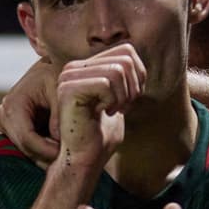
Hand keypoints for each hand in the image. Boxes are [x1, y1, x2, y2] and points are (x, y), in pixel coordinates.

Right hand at [0, 59, 59, 167]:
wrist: (49, 68)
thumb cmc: (56, 74)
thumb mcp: (60, 89)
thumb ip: (59, 115)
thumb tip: (57, 139)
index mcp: (12, 104)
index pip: (27, 139)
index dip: (47, 151)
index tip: (67, 155)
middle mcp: (3, 115)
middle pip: (25, 148)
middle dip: (47, 155)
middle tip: (70, 156)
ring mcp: (5, 123)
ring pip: (26, 150)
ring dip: (46, 153)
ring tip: (67, 149)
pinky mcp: (11, 128)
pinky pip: (27, 146)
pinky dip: (43, 148)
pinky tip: (59, 145)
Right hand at [56, 45, 146, 171]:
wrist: (85, 159)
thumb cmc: (101, 136)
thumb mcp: (119, 100)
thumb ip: (125, 77)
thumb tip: (135, 59)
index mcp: (85, 66)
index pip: (126, 50)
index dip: (139, 75)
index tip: (129, 99)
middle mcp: (74, 67)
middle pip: (125, 58)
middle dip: (133, 87)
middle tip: (122, 107)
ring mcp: (69, 76)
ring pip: (118, 70)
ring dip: (124, 96)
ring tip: (113, 111)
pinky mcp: (69, 88)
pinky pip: (107, 83)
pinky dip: (113, 101)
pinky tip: (101, 113)